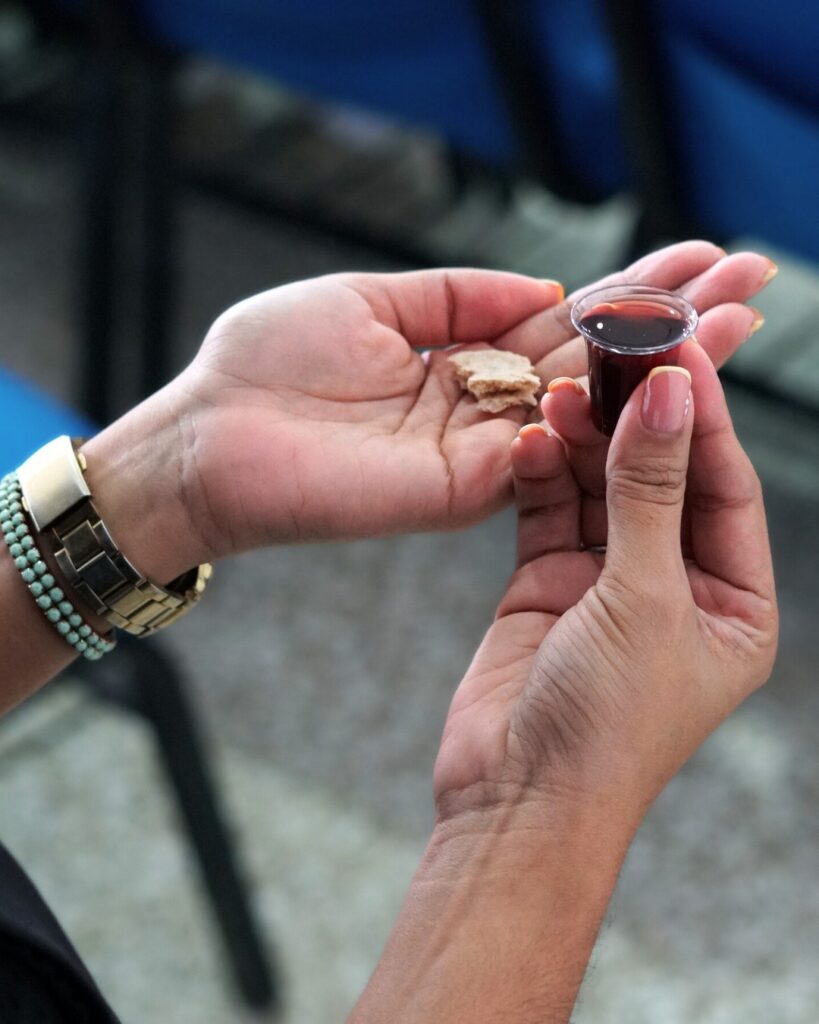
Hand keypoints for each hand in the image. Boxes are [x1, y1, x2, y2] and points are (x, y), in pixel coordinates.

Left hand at [81, 243, 773, 579]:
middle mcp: (483, 406)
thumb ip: (458, 295)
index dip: (633, 286)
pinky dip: (609, 409)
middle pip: (594, 360)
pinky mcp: (466, 489)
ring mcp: (481, 451)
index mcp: (460, 356)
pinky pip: (551, 446)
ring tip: (738, 316)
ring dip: (663, 362)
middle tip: (753, 280)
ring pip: (589, 404)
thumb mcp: (367, 300)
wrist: (208, 440)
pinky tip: (669, 370)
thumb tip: (546, 285)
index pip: (564, 319)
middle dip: (673, 318)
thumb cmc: (266, 364)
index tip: (702, 252)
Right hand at [433, 340, 777, 827]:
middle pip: (661, 477)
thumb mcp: (642, 601)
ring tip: (560, 389)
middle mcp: (674, 587)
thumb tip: (671, 396)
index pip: (724, 486)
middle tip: (615, 348)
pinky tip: (527, 439)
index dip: (702, 416)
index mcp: (732, 604)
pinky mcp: (546, 584)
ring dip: (580, 438)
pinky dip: (537, 475)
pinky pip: (547, 512)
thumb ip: (649, 493)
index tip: (679, 348)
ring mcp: (606, 583)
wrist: (515, 801)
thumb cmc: (605, 729)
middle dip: (638, 416)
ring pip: (599, 487)